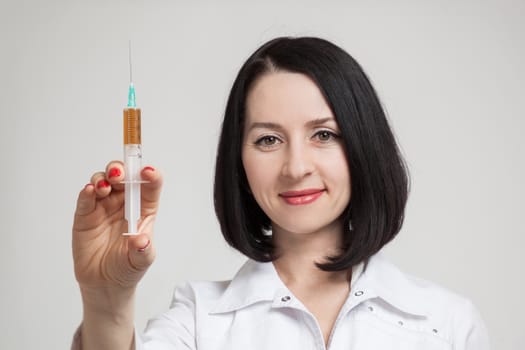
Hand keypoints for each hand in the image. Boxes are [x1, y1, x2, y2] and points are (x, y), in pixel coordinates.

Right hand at [72, 161, 161, 293]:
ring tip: (103, 186)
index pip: (150, 186)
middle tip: (118, 175)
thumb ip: (143, 250)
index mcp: (144, 209)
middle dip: (122, 169)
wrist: (104, 282)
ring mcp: (105, 206)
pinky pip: (86, 197)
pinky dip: (86, 191)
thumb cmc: (127, 267)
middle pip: (125, 176)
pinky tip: (89, 191)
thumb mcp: (141, 260)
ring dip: (103, 177)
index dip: (151, 175)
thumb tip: (141, 240)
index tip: (147, 172)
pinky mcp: (86, 213)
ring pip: (104, 180)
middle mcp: (125, 203)